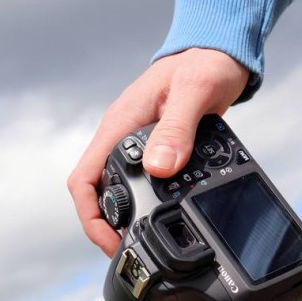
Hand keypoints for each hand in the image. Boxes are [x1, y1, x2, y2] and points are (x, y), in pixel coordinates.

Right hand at [67, 48, 248, 256]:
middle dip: (107, 224)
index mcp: (120, 123)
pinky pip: (142, 179)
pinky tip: (165, 211)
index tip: (112, 238)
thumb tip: (160, 169)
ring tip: (146, 237)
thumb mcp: (194, 92)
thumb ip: (177, 128)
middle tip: (130, 248)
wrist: (217, 54)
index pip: (84, 177)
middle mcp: (123, 134)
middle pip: (97, 189)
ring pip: (118, 186)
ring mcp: (138, 142)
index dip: (91, 214)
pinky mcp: (156, 146)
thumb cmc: (205, 64)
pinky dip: (148, 199)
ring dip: (126, 214)